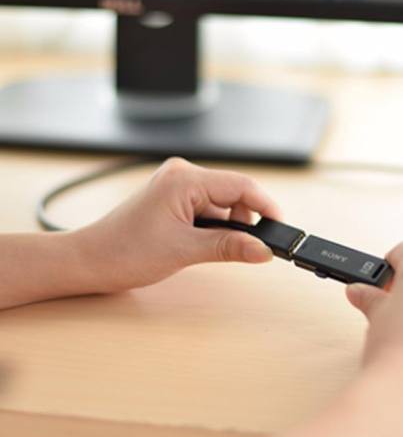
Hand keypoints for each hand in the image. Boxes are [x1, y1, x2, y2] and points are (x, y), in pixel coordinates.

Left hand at [73, 157, 281, 292]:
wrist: (89, 262)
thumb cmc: (124, 251)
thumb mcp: (185, 251)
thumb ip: (230, 247)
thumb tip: (263, 250)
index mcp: (185, 178)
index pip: (241, 186)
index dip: (265, 206)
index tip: (280, 228)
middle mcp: (182, 175)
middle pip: (234, 193)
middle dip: (243, 221)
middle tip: (245, 248)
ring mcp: (177, 186)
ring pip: (222, 203)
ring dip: (226, 226)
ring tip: (208, 248)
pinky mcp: (174, 199)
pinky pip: (208, 209)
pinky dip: (213, 227)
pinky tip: (199, 243)